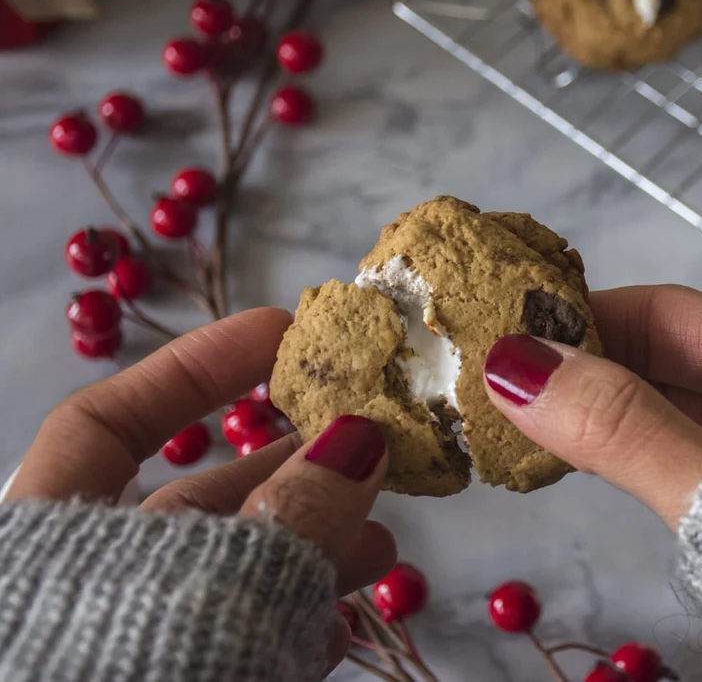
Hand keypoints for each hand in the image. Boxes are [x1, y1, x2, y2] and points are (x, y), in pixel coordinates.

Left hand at [4, 308, 395, 670]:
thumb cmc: (131, 669)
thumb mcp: (214, 583)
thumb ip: (294, 512)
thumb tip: (361, 437)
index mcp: (43, 540)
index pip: (103, 423)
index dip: (195, 367)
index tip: (282, 332)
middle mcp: (80, 588)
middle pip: (189, 506)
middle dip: (290, 473)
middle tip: (370, 451)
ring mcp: (127, 642)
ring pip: (225, 580)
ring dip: (311, 553)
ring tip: (380, 549)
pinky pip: (237, 643)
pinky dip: (291, 627)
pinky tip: (338, 626)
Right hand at [484, 285, 701, 527]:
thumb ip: (625, 432)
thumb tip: (516, 365)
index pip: (665, 315)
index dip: (580, 319)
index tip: (500, 339)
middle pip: (669, 362)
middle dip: (580, 371)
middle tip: (487, 392)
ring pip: (681, 417)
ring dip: (605, 419)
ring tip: (522, 432)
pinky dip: (643, 464)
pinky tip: (597, 474)